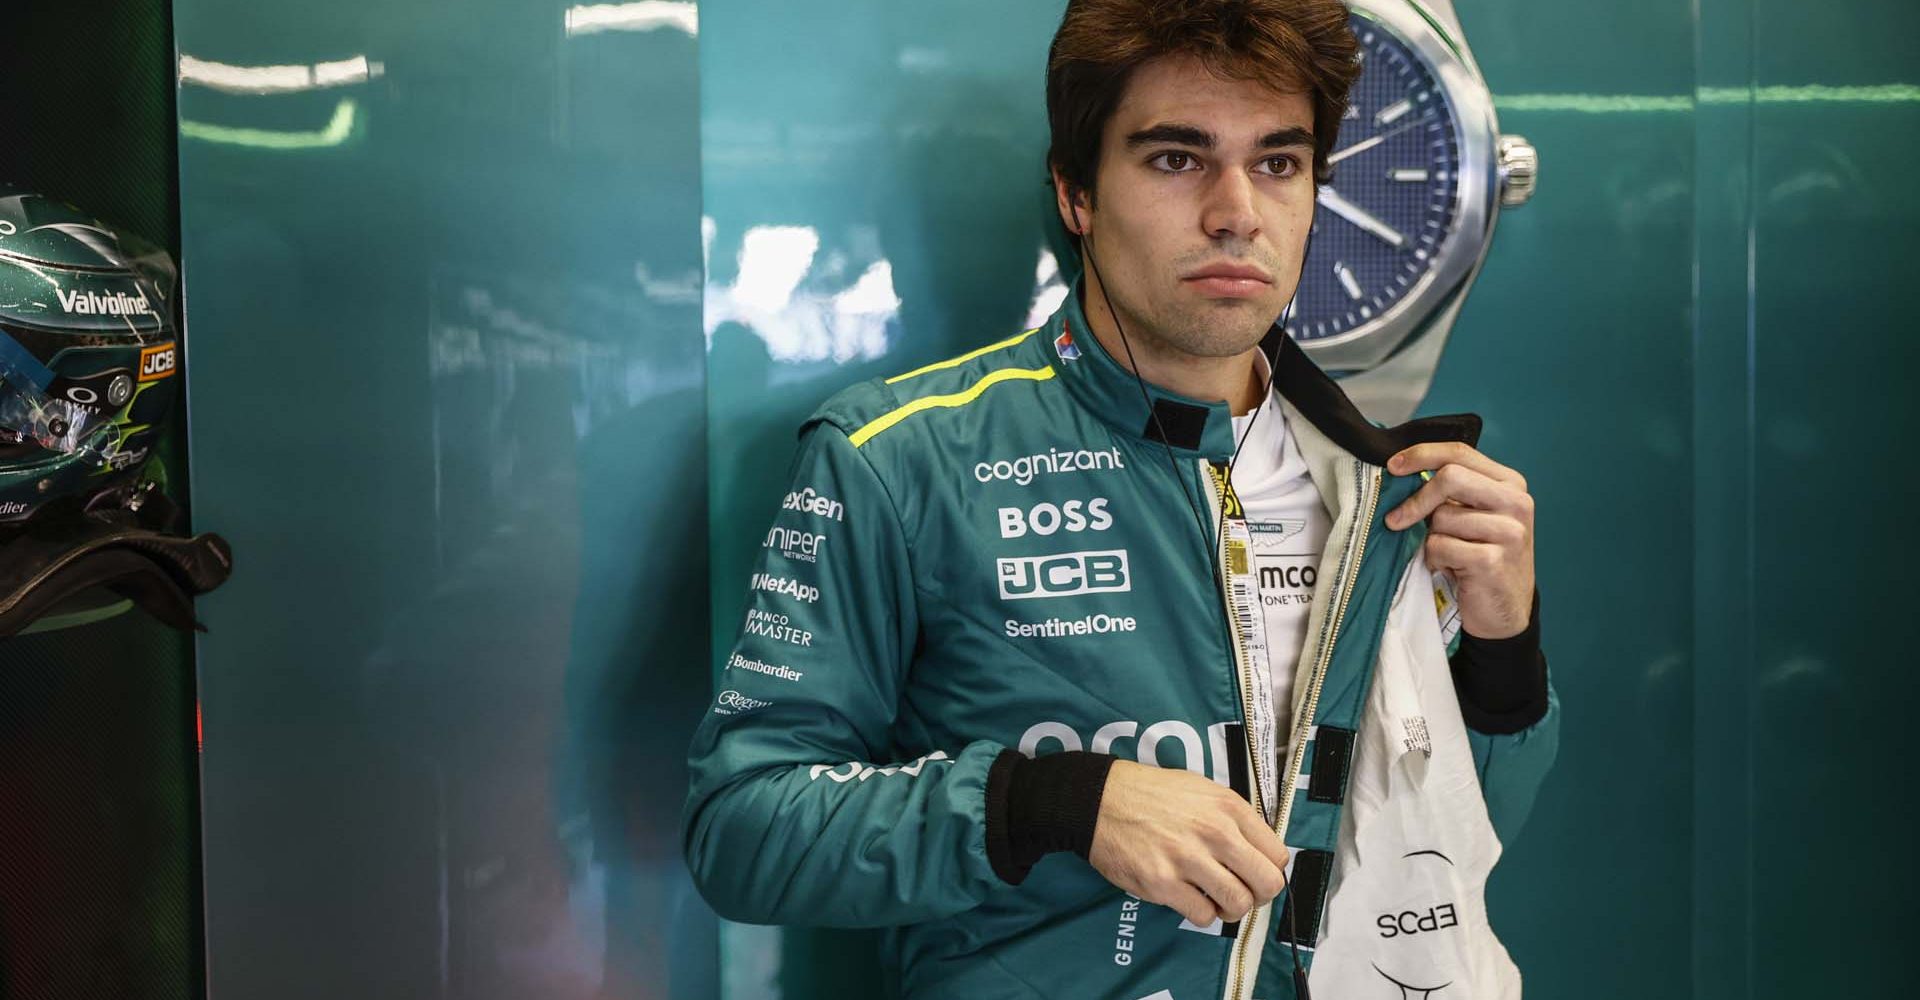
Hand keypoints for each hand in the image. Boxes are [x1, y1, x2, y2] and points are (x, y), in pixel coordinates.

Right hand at [1088, 760, 1288, 925]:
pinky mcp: (1163, 884)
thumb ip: (1234, 819)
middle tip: (1242, 892)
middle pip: (1266, 885)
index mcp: (1229, 808)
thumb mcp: (1203, 790)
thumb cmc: (1151, 795)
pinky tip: (1191, 899)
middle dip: (1258, 896)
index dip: (1269, 871)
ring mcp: (1188, 859)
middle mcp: (1214, 833)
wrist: (1100, 799)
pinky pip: (1202, 916)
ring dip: (1231, 909)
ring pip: (1238, 905)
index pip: (1277, 856)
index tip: (1255, 873)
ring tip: (1216, 900)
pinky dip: (1202, 914)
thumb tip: (1257, 851)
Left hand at [1383, 442, 1535, 639]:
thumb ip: (1453, 493)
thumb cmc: (1483, 558)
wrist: (1505, 612)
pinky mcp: (1492, 560)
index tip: (1392, 466)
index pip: (1461, 453)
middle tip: (1396, 520)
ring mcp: (1509, 531)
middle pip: (1450, 477)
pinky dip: (1435, 559)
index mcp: (1510, 484)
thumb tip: (1402, 472)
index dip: (1422, 455)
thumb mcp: (1476, 517)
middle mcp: (1516, 502)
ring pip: (1441, 517)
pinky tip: (1452, 569)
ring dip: (1432, 539)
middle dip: (1416, 499)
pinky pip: (1439, 546)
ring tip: (1449, 555)